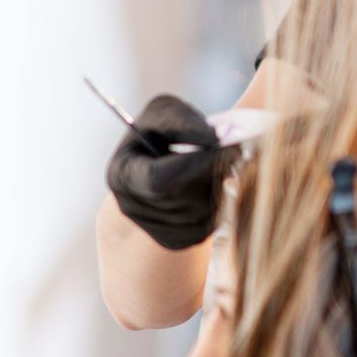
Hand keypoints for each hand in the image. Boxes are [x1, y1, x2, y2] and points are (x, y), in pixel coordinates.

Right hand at [105, 94, 234, 250]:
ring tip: (222, 163)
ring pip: (200, 213)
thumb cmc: (158, 135)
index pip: (160, 180)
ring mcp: (153, 230)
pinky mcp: (176, 241)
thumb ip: (182, 120)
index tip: (227, 144)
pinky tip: (216, 183)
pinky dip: (220, 202)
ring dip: (220, 186)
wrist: (153, 168)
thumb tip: (213, 139)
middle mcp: (132, 209)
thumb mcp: (162, 115)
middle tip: (235, 150)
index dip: (197, 163)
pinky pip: (208, 226)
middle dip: (214, 172)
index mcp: (121, 175)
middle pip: (184, 199)